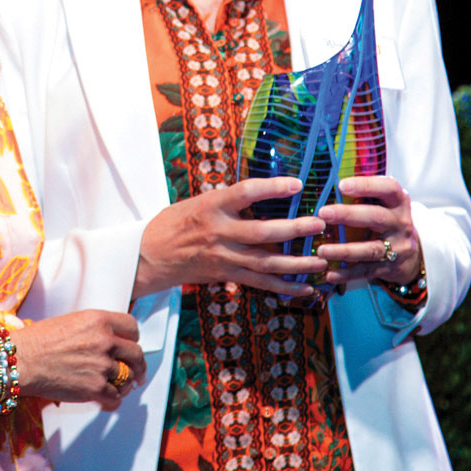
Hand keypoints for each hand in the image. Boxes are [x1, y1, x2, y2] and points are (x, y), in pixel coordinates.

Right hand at [13, 309, 144, 410]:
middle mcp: (104, 341)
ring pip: (128, 377)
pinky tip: (107, 398)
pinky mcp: (94, 388)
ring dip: (125, 383)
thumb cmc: (37, 341)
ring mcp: (101, 366)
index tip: (131, 345)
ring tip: (120, 387)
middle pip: (136, 353)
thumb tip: (111, 342)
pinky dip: (113, 399)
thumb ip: (95, 329)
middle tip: (137, 372)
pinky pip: (115, 397)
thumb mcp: (71, 322)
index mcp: (98, 320)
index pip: (132, 327)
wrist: (20, 361)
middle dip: (138, 364)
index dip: (132, 338)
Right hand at [135, 177, 327, 299]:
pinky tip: (304, 287)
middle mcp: (219, 232)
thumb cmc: (175, 223)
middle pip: (262, 231)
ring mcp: (223, 257)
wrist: (148, 255)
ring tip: (322, 260)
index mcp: (211, 206)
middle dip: (294, 229)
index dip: (272, 187)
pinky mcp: (225, 275)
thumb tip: (267, 193)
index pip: (246, 192)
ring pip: (266, 262)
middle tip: (320, 224)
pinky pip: (259, 283)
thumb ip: (230, 201)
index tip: (296, 183)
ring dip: (297, 263)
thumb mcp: (200, 202)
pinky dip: (284, 286)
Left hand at [317, 175, 424, 287]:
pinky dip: (347, 273)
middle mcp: (401, 223)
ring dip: (344, 250)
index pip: (388, 188)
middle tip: (322, 213)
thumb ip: (365, 194)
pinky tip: (330, 274)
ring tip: (321, 250)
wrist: (411, 255)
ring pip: (370, 249)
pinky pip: (366, 271)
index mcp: (399, 202)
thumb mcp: (384, 204)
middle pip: (376, 218)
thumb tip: (326, 180)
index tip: (341, 185)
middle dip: (348, 215)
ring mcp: (398, 247)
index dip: (366, 185)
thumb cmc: (386, 220)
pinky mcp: (390, 268)